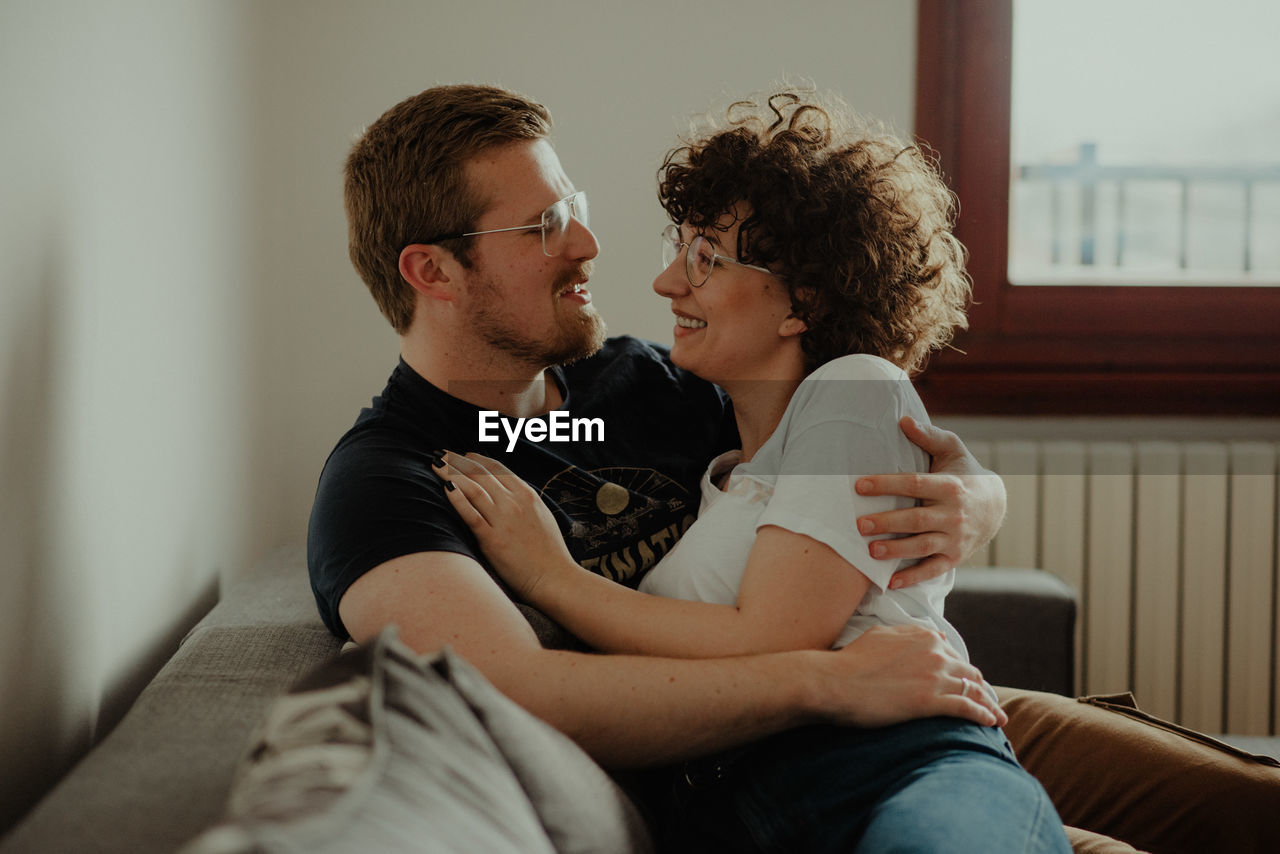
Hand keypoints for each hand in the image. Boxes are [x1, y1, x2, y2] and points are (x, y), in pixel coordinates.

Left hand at [433, 451, 577, 600]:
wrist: (554, 577)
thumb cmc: (550, 552)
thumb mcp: (541, 515)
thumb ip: (524, 501)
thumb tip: (508, 491)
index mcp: (527, 495)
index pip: (497, 468)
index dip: (476, 459)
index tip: (462, 456)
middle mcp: (514, 503)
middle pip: (480, 474)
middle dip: (457, 461)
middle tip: (440, 454)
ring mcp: (503, 520)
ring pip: (473, 489)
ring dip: (451, 473)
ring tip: (436, 465)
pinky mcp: (493, 540)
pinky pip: (471, 515)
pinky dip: (458, 499)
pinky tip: (446, 488)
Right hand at [819, 625, 1005, 727]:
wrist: (835, 681)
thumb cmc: (851, 661)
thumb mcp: (881, 635)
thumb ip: (909, 634)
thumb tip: (933, 635)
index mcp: (924, 637)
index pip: (954, 654)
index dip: (963, 671)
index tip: (968, 683)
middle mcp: (934, 653)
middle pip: (969, 673)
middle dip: (981, 688)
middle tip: (989, 702)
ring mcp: (934, 677)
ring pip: (973, 691)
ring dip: (989, 704)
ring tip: (998, 717)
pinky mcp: (930, 701)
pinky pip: (967, 708)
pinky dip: (983, 715)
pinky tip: (990, 723)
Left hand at [854, 417, 1005, 587]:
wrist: (995, 505)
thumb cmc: (963, 472)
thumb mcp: (951, 450)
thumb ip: (928, 436)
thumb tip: (902, 420)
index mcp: (951, 486)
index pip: (915, 484)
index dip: (887, 484)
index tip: (859, 486)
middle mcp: (954, 514)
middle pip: (917, 520)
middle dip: (887, 522)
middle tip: (859, 524)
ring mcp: (956, 538)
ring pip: (923, 546)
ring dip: (896, 551)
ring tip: (871, 551)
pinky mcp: (955, 557)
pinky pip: (932, 569)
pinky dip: (912, 578)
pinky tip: (890, 582)